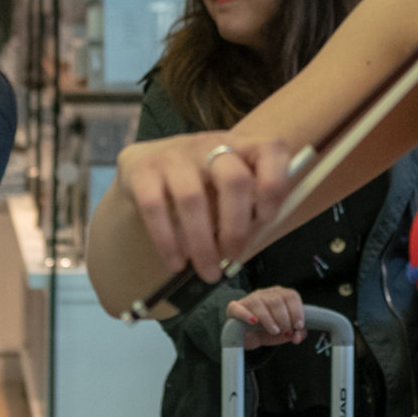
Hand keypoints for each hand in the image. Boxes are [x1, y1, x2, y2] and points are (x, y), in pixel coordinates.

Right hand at [117, 131, 296, 283]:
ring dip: (203, 245)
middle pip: (234, 180)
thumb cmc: (200, 183)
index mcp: (241, 145)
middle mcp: (210, 145)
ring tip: (209, 272)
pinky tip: (176, 263)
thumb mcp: (229, 186)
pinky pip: (155, 208)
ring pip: (193, 199)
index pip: (271, 150)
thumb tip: (247, 246)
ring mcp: (175, 155)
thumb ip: (248, 207)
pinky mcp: (142, 170)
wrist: (144, 165)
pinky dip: (168, 242)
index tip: (265, 220)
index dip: (275, 187)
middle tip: (232, 257)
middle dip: (237, 228)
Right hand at [225, 285, 308, 346]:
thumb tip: (298, 336)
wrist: (247, 338)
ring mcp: (249, 299)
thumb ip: (297, 333)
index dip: (297, 311)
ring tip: (274, 331)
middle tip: (286, 331)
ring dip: (270, 320)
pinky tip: (254, 322)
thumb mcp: (285, 333)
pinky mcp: (234, 308)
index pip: (291, 295)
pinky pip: (238, 308)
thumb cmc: (267, 331)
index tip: (298, 326)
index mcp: (279, 295)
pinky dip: (247, 315)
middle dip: (284, 318)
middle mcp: (264, 294)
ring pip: (260, 304)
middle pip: (277, 300)